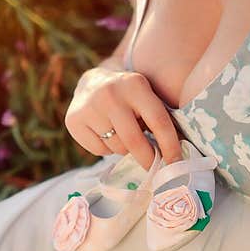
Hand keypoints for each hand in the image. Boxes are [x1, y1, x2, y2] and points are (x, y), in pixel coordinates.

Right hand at [65, 67, 181, 169]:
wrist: (92, 83)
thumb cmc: (129, 97)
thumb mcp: (146, 97)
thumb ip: (159, 120)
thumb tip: (175, 157)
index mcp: (135, 85)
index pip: (158, 121)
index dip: (169, 146)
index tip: (176, 163)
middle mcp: (110, 94)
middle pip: (134, 141)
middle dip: (147, 159)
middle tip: (154, 167)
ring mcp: (89, 107)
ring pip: (116, 147)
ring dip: (125, 150)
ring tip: (123, 136)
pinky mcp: (73, 121)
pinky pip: (99, 150)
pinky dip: (106, 149)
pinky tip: (105, 134)